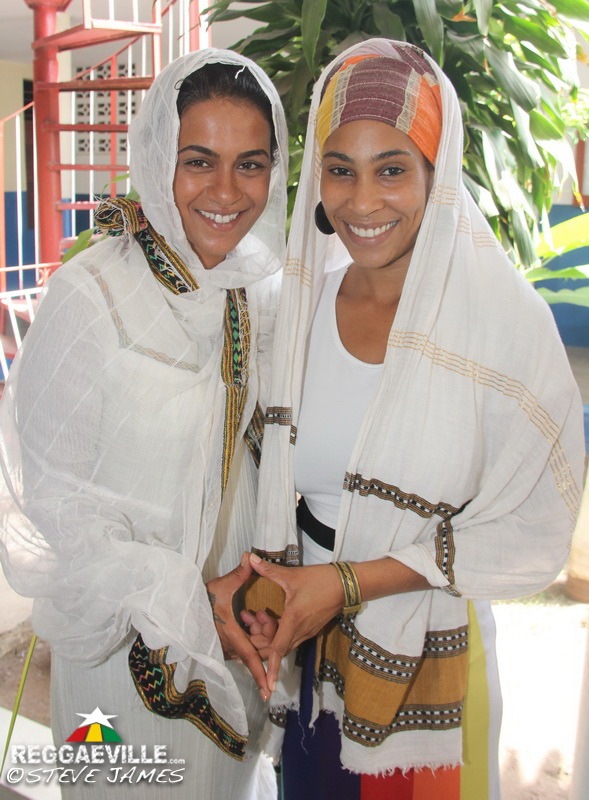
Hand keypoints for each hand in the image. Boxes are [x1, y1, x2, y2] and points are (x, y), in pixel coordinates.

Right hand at [206, 553, 270, 700]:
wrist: (179, 607)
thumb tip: (249, 556)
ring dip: (255, 635)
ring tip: (251, 615)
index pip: (251, 658)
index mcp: (231, 636)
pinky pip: (241, 647)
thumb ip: (239, 573)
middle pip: (255, 652)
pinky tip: (246, 620)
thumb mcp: (221, 585)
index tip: (269, 691)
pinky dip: (248, 636)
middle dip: (265, 636)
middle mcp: (228, 647)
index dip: (261, 674)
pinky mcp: (220, 647)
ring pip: (248, 649)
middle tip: (262, 615)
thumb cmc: (200, 598)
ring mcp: (223, 648)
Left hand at [249, 553, 344, 692]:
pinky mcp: (310, 628)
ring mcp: (307, 631)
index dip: (271, 668)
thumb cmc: (321, 580)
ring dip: (269, 641)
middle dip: (260, 647)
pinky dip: (279, 636)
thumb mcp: (293, 575)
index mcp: (294, 621)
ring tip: (255, 625)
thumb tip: (250, 558)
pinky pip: (291, 639)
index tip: (266, 686)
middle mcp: (301, 631)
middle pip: (277, 651)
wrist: (348, 585)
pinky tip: (270, 623)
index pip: (278, 649)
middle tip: (246, 635)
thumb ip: (269, 570)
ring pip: (284, 645)